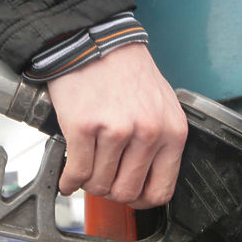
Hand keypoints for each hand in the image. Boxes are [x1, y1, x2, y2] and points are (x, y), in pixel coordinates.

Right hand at [48, 43, 187, 208]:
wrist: (96, 41)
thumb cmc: (128, 73)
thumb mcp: (163, 107)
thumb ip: (161, 144)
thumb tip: (146, 181)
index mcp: (173, 132)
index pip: (161, 191)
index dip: (141, 200)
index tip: (129, 195)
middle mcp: (148, 133)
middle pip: (126, 192)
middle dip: (111, 191)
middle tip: (103, 180)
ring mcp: (116, 131)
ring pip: (99, 185)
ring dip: (89, 183)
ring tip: (87, 170)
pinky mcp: (84, 127)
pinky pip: (76, 173)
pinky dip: (68, 181)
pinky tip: (68, 177)